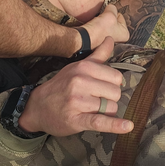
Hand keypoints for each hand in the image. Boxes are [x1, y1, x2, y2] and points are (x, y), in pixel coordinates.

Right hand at [19, 36, 133, 136]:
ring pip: (111, 108)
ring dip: (105, 112)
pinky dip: (115, 125)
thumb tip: (111, 38)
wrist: (37, 107)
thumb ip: (98, 55)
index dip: (112, 85)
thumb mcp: (77, 67)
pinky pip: (100, 121)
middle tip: (95, 100)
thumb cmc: (61, 86)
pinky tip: (128, 126)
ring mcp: (78, 101)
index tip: (101, 88)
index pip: (116, 77)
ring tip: (90, 110)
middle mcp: (80, 82)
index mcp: (84, 67)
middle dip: (110, 99)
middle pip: (116, 92)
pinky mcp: (76, 119)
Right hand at [77, 5, 128, 51]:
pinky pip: (100, 28)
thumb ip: (112, 8)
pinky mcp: (100, 39)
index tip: (108, 17)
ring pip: (106, 23)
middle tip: (103, 19)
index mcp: (125, 34)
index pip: (120, 16)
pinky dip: (97, 25)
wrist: (88, 36)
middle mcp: (119, 38)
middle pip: (113, 20)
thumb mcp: (110, 13)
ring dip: (102, 21)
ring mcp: (108, 39)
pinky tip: (95, 26)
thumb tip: (110, 7)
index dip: (113, 13)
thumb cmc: (101, 28)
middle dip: (108, 18)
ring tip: (98, 23)